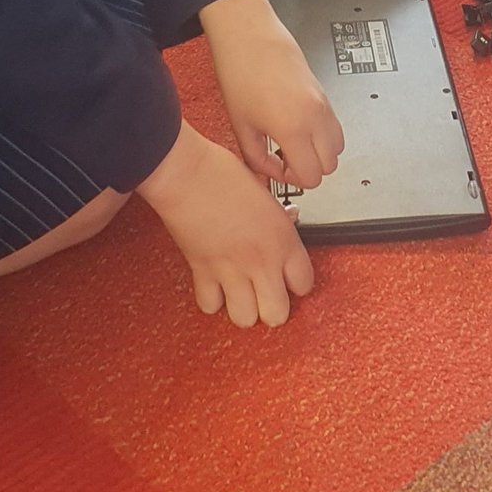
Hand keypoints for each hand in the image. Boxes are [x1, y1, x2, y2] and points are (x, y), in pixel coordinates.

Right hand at [138, 120, 313, 326]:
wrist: (186, 173)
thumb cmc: (222, 172)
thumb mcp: (265, 193)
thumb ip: (277, 220)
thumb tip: (282, 229)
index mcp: (282, 238)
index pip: (305, 284)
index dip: (297, 284)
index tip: (290, 279)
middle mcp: (261, 260)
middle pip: (277, 315)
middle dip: (273, 308)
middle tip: (267, 293)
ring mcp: (231, 270)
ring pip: (245, 319)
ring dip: (243, 308)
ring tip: (241, 293)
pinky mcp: (203, 274)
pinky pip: (211, 306)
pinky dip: (213, 300)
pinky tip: (216, 285)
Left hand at [200, 0, 343, 188]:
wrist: (250, 38)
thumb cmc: (241, 74)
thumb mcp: (241, 127)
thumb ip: (257, 160)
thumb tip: (270, 173)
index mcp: (293, 128)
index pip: (312, 177)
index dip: (292, 179)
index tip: (277, 168)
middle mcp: (315, 117)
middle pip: (330, 166)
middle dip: (308, 168)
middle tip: (284, 156)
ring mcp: (324, 105)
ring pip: (338, 148)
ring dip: (318, 153)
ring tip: (291, 141)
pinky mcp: (325, 95)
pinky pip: (335, 127)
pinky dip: (321, 136)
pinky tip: (296, 126)